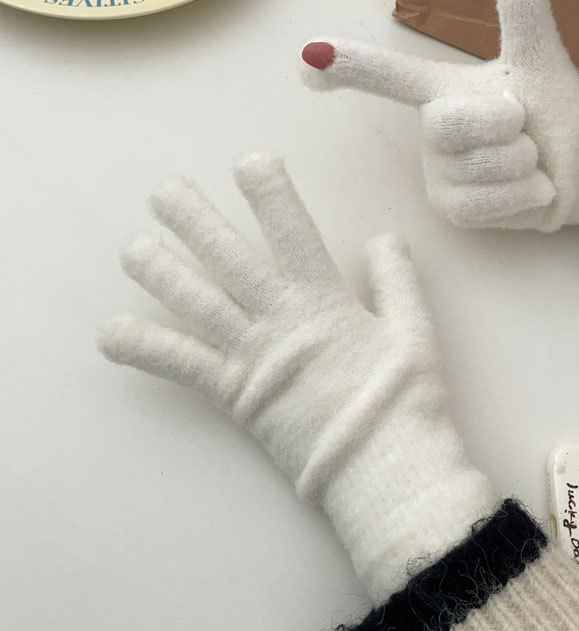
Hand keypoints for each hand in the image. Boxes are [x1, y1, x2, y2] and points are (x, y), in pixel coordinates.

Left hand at [99, 153, 494, 598]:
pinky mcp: (233, 397)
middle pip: (228, 259)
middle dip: (195, 221)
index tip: (249, 163)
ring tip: (133, 248)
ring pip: (196, 304)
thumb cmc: (405, 400)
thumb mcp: (415, 331)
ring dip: (161, 274)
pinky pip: (182, 367)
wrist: (384, 467)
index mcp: (324, 299)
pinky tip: (110, 335)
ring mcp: (251, 358)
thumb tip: (383, 238)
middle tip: (166, 192)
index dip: (270, 195)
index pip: (292, 232)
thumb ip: (398, 280)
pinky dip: (145, 349)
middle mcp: (279, 320)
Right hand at [301, 0, 578, 241]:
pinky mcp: (452, 209)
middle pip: (447, 123)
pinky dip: (523, 193)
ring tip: (528, 158)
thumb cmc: (552, 110)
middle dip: (503, 122)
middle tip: (522, 127)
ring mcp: (438, 173)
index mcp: (441, 87)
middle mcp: (430, 129)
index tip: (308, 58)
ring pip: (475, 166)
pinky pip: (483, 202)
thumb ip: (523, 6)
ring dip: (522, 160)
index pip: (389, 76)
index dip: (348, 65)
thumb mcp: (538, 55)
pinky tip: (530, 188)